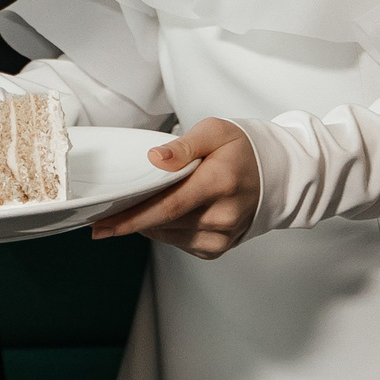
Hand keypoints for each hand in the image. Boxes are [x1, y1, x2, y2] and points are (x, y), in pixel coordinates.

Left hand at [93, 119, 259, 257]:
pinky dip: (168, 229)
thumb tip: (154, 158)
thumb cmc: (243, 149)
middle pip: (163, 223)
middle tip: (110, 211)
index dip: (131, 219)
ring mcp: (223, 235)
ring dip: (151, 222)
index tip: (102, 225)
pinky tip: (173, 212)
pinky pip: (181, 242)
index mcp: (219, 183)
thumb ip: (183, 146)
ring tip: (148, 202)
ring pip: (169, 235)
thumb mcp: (214, 132)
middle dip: (133, 217)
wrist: (277, 174)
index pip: (167, 207)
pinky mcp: (219, 247)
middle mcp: (222, 215)